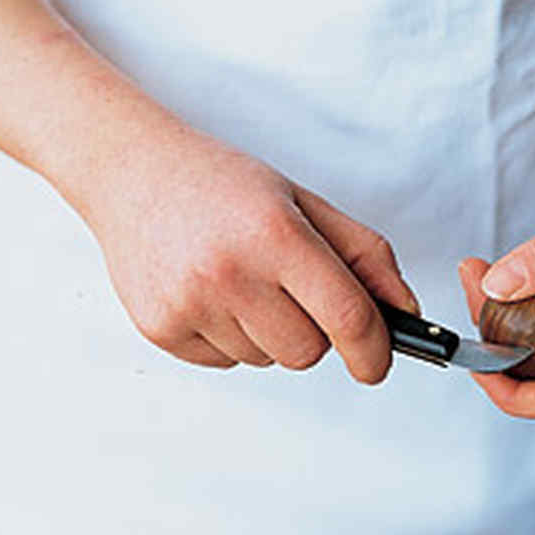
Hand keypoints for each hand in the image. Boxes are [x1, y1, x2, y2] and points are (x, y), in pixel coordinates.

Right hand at [78, 117, 417, 377]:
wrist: (129, 171)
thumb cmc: (222, 186)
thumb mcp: (302, 202)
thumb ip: (364, 255)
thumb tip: (404, 313)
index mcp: (275, 234)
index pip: (347, 318)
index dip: (375, 352)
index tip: (377, 364)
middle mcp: (229, 271)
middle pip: (308, 352)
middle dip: (313, 332)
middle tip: (287, 289)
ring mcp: (190, 304)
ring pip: (267, 361)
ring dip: (268, 334)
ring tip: (239, 281)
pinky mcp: (161, 329)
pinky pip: (227, 363)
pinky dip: (230, 338)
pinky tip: (210, 293)